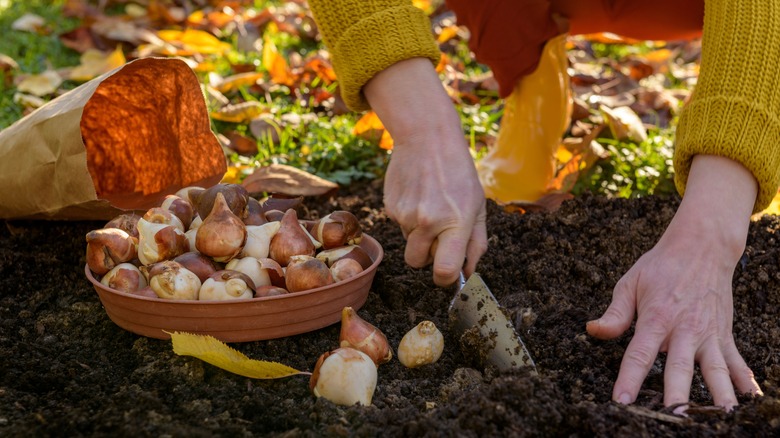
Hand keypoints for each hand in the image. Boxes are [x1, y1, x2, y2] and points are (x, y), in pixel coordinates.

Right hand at [364, 58, 487, 285]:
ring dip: (419, 234)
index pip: (444, 271)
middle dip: (427, 257)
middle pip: (418, 263)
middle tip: (439, 235)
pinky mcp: (391, 207)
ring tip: (430, 205)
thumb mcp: (478, 205)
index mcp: (456, 222)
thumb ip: (476, 243)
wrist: (426, 137)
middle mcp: (428, 222)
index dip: (445, 278)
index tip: (448, 273)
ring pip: (409, 243)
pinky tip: (418, 194)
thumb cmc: (458, 172)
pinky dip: (409, 217)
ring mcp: (406, 215)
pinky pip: (400, 226)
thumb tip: (468, 273)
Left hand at [587, 155, 762, 410]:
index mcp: (657, 318)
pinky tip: (751, 399)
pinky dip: (744, 380)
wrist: (702, 247)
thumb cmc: (661, 267)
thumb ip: (615, 313)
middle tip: (673, 417)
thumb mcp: (630, 284)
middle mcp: (684, 329)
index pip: (639, 354)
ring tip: (722, 416)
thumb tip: (592, 330)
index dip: (629, 379)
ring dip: (718, 394)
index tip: (622, 401)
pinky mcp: (724, 334)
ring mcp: (708, 334)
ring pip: (714, 370)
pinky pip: (735, 361)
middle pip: (680, 368)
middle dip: (678, 395)